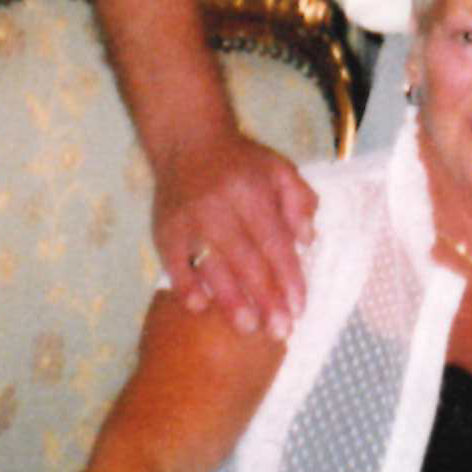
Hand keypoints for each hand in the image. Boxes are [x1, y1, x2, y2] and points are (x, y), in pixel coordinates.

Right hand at [149, 124, 315, 338]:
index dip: (288, 277)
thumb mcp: (279, 168)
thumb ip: (299, 201)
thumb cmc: (241, 162)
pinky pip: (174, 263)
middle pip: (246, 261)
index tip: (300, 308)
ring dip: (230, 300)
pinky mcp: (164, 230)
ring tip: (248, 328)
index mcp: (251, 191)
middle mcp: (219, 206)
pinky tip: (200, 307)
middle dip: (265, 299)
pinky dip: (185, 285)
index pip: (274, 242)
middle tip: (280, 331)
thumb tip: (307, 240)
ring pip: (211, 266)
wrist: (188, 140)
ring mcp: (189, 220)